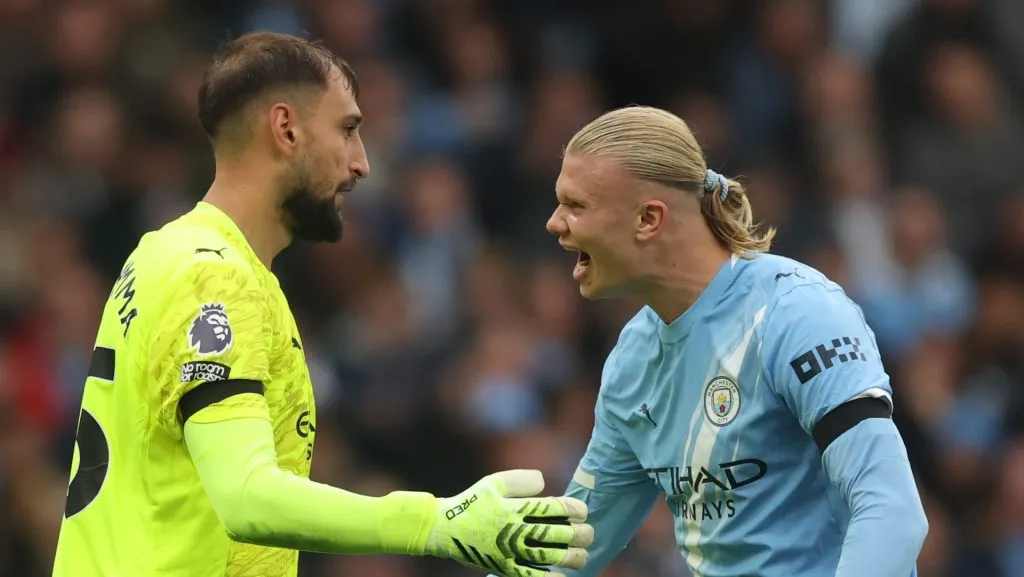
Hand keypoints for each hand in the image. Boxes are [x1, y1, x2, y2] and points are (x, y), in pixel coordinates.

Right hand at [424, 469, 593, 576]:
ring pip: (549, 556)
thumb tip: (544, 482)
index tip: (582, 512)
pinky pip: (530, 576)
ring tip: (583, 556)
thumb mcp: (492, 482)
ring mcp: (509, 550)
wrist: (443, 529)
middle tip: (589, 534)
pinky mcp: (503, 566)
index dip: (575, 510)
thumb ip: (519, 479)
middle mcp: (515, 529)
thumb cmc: (471, 502)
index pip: (554, 508)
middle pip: (557, 534)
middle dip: (579, 534)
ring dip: (571, 557)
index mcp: (515, 507)